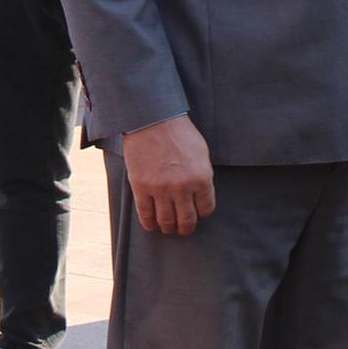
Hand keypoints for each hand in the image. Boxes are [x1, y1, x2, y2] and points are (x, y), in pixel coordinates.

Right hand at [123, 114, 215, 235]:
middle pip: (187, 220)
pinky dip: (149, 224)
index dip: (201, 213)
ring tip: (168, 228)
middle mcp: (182, 187)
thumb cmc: (179, 133)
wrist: (152, 119)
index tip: (197, 212)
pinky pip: (145, 214)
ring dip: (168, 228)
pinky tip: (151, 225)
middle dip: (186, 228)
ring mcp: (160, 188)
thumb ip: (202, 175)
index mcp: (201, 178)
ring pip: (166, 221)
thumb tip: (201, 195)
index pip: (206, 209)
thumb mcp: (201, 153)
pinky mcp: (141, 187)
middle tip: (183, 229)